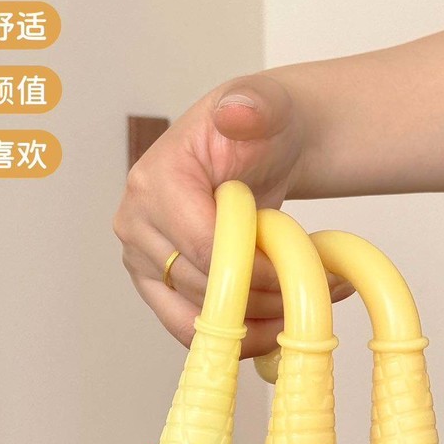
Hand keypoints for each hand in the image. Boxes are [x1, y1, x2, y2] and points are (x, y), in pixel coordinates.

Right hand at [114, 73, 351, 357]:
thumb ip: (254, 106)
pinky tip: (272, 326)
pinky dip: (232, 336)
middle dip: (259, 298)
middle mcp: (135, 224)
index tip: (296, 270)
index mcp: (154, 181)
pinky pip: (189, 329)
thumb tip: (236, 114)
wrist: (258, 149)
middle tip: (308, 291)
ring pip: (193, 318)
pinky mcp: (155, 287)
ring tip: (295, 312)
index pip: (202, 246)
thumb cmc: (260, 130)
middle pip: (199, 287)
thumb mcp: (266, 106)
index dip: (254, 270)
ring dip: (249, 326)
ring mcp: (141, 260)